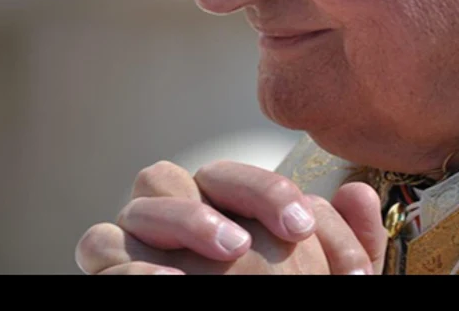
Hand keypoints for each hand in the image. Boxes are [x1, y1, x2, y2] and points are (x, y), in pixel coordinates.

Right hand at [75, 160, 385, 274]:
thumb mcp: (325, 285)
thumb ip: (345, 248)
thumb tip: (358, 192)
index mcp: (218, 214)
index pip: (233, 180)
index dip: (267, 191)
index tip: (303, 226)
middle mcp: (173, 222)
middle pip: (177, 174)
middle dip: (217, 200)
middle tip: (255, 240)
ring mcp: (139, 247)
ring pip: (141, 201)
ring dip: (185, 218)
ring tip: (232, 252)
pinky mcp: (111, 274)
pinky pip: (100, 247)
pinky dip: (133, 261)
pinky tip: (172, 280)